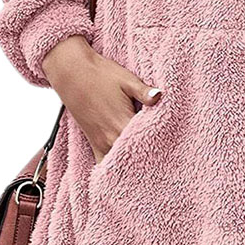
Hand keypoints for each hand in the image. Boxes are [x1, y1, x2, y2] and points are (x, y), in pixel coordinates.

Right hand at [42, 36, 161, 164]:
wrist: (72, 73)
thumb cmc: (101, 74)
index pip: (148, 144)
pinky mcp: (94, 143)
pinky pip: (104, 164)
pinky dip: (114, 169)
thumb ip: (144, 92)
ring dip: (134, 166)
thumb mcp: (127, 80)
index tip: (172, 149)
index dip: (162, 147)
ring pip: (120, 165)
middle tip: (165, 163)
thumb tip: (160, 95)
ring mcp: (101, 143)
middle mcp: (111, 137)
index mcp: (122, 122)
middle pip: (136, 159)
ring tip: (148, 167)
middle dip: (150, 160)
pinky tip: (126, 171)